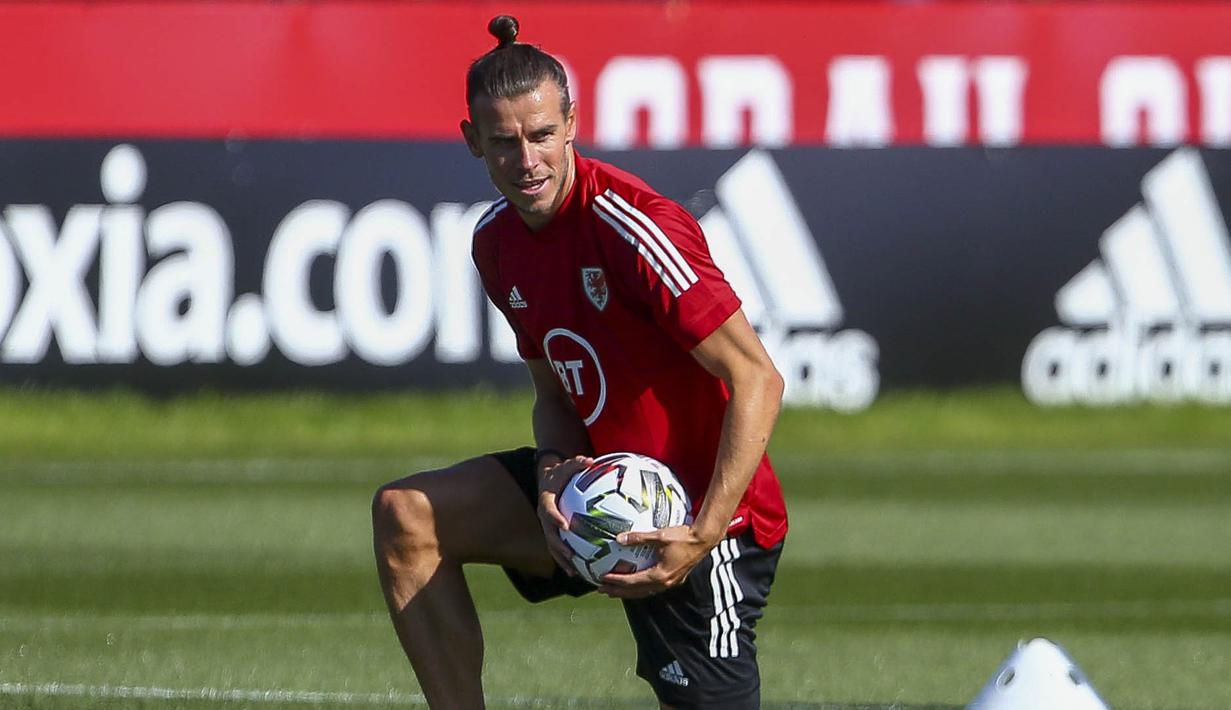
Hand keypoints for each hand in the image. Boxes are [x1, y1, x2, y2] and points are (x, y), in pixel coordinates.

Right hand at [537, 455, 593, 574]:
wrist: (548, 479)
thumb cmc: (561, 472)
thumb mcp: (567, 465)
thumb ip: (577, 463)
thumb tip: (590, 460)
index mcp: (546, 501)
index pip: (548, 511)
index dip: (555, 519)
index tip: (565, 526)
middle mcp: (544, 516)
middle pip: (549, 535)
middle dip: (559, 547)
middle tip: (571, 555)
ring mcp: (547, 526)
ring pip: (552, 546)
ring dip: (562, 560)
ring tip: (574, 572)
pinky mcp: (552, 532)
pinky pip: (558, 548)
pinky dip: (566, 560)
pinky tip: (578, 572)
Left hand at [597, 525, 720, 598]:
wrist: (703, 540)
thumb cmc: (683, 537)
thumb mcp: (659, 535)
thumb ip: (639, 537)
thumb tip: (619, 538)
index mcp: (659, 575)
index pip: (632, 582)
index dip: (616, 581)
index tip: (602, 579)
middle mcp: (664, 583)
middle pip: (636, 592)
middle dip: (618, 592)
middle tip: (602, 590)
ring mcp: (670, 583)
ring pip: (645, 592)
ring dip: (629, 592)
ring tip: (615, 591)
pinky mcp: (674, 579)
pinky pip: (653, 588)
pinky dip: (641, 588)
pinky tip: (636, 584)